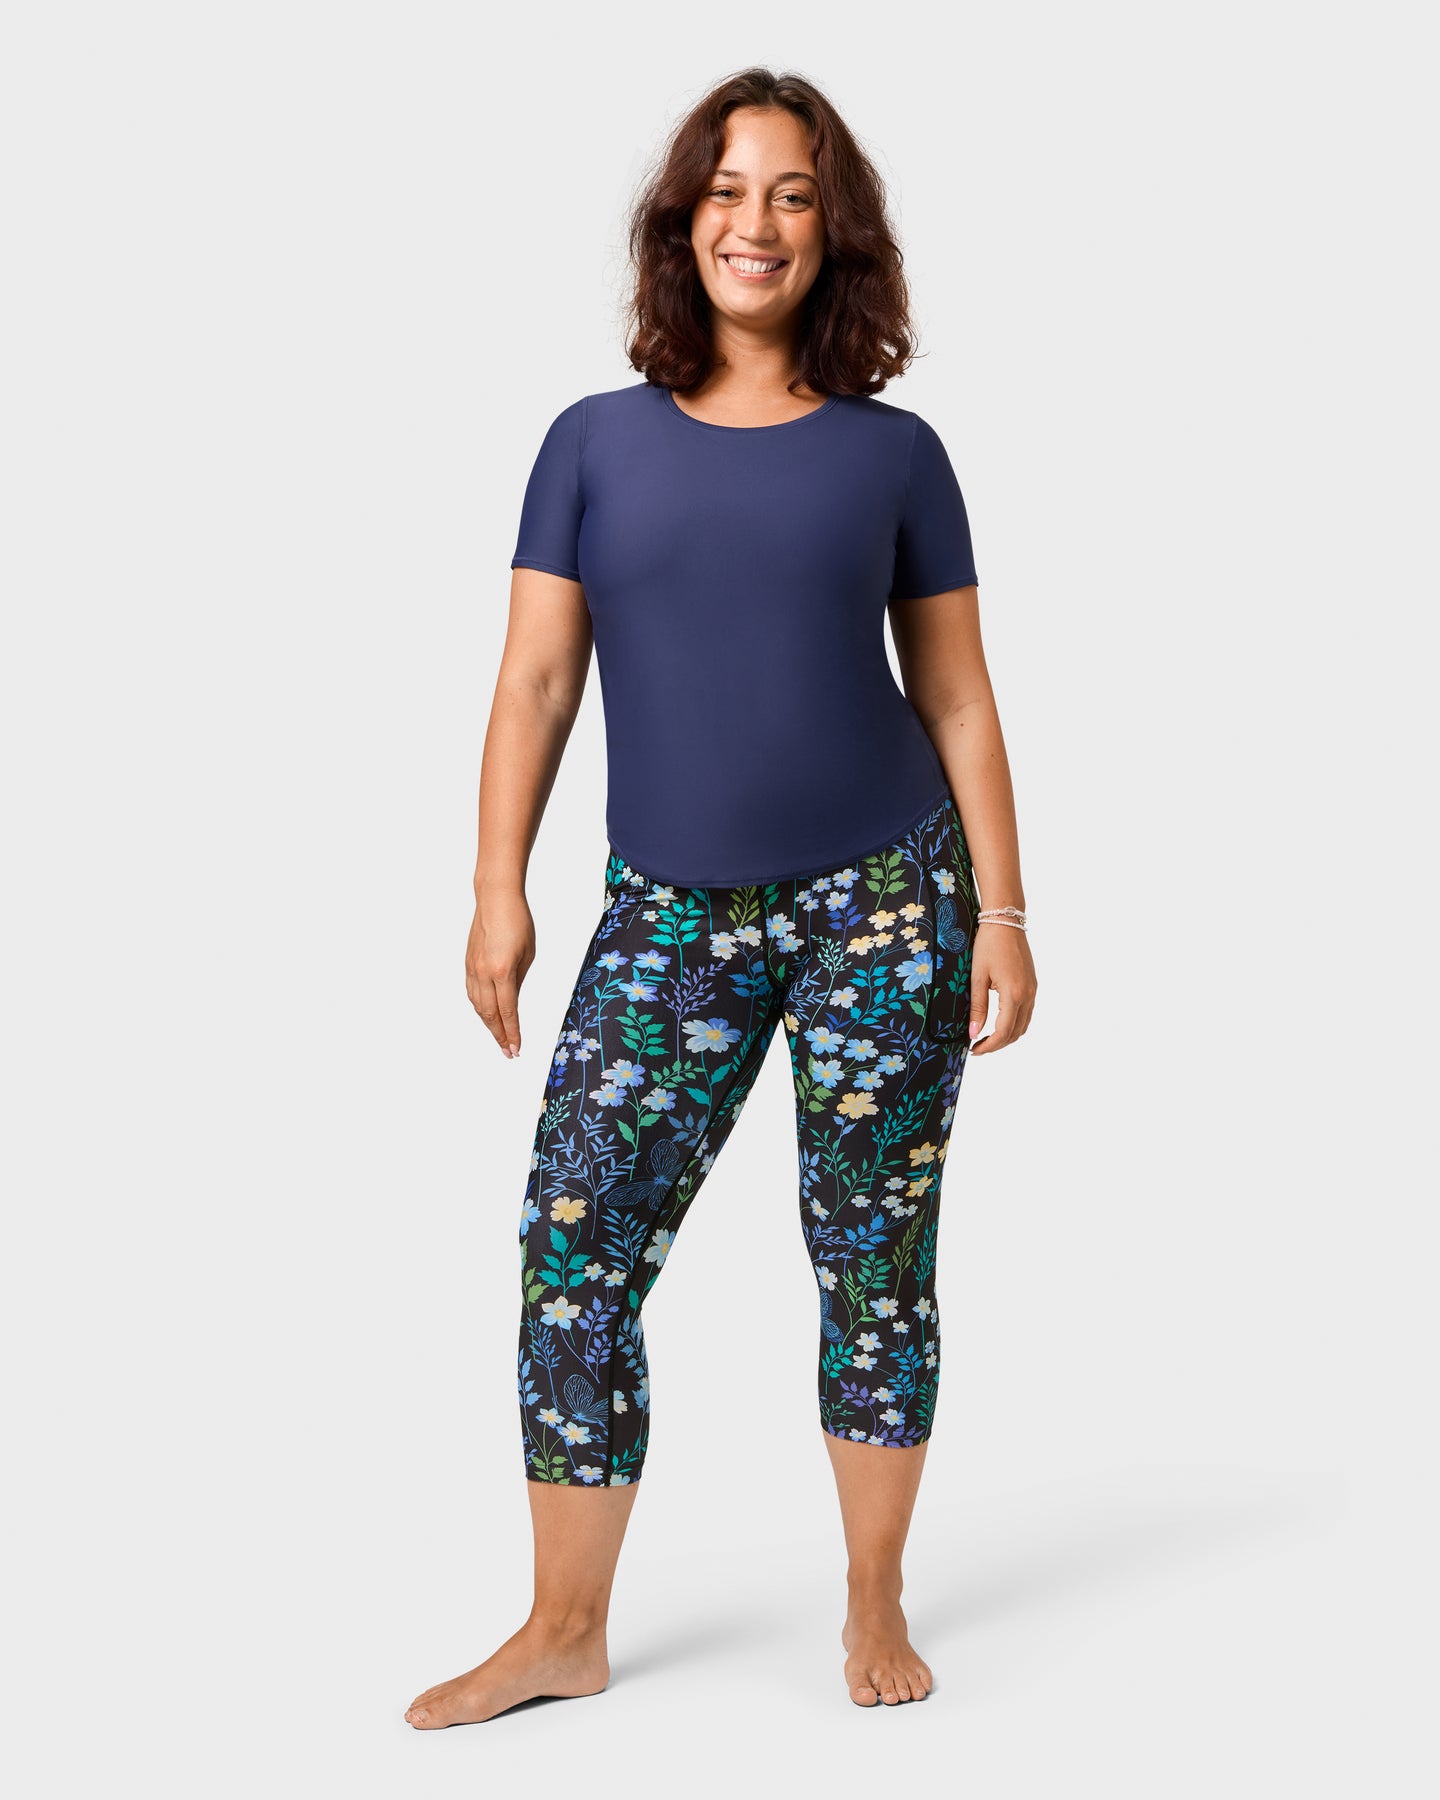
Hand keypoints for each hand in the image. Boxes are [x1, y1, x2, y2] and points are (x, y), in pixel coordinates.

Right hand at [465, 887, 535, 1058]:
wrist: (495, 899)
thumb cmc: (518, 922)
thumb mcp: (528, 954)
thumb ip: (518, 981)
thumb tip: (512, 1002)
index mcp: (502, 971)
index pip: (508, 1011)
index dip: (512, 1033)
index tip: (517, 1049)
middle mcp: (483, 973)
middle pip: (490, 1014)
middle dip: (499, 1036)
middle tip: (508, 1052)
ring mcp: (472, 969)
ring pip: (478, 1006)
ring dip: (488, 1025)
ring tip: (500, 1038)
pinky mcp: (468, 964)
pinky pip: (472, 993)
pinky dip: (480, 1008)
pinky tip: (487, 1016)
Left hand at [968, 922, 1036, 1054]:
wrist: (1006, 921)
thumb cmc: (988, 946)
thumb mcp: (977, 977)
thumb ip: (977, 1007)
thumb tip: (974, 1034)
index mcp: (1014, 994)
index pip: (1004, 1032)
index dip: (989, 1046)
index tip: (974, 1050)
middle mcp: (1028, 995)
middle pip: (1016, 1032)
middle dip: (998, 1044)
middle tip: (978, 1047)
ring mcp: (1033, 990)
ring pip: (1024, 1024)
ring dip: (1007, 1036)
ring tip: (986, 1038)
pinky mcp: (1032, 985)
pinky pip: (1027, 1013)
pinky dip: (1014, 1023)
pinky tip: (998, 1022)